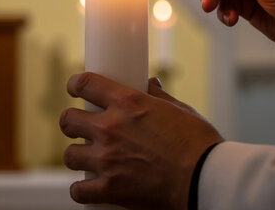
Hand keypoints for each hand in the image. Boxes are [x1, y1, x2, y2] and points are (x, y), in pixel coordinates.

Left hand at [60, 72, 222, 208]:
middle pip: (68, 120)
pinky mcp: (110, 189)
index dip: (75, 84)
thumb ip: (159, 96)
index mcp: (127, 102)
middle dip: (71, 122)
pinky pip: (78, 190)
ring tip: (85, 158)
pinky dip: (81, 190)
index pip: (85, 84)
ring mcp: (107, 159)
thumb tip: (150, 84)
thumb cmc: (199, 143)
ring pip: (69, 155)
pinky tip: (87, 186)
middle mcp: (111, 128)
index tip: (74, 89)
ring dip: (76, 155)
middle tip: (79, 127)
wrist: (205, 179)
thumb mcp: (181, 110)